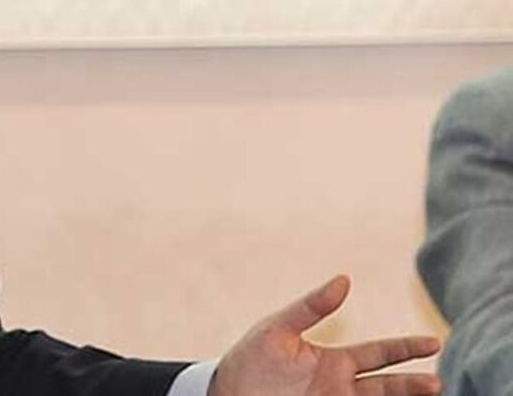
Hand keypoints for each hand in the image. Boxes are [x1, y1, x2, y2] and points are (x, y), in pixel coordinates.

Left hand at [209, 275, 440, 395]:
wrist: (226, 391)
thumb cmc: (251, 358)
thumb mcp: (279, 328)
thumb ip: (311, 307)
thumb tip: (345, 279)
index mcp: (334, 361)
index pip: (379, 353)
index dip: (406, 348)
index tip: (433, 343)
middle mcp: (340, 385)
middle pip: (387, 386)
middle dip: (413, 385)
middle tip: (437, 382)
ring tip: (427, 391)